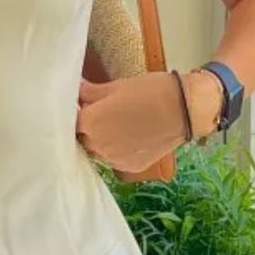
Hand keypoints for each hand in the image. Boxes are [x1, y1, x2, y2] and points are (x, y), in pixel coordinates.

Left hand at [75, 70, 199, 172]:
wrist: (184, 109)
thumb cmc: (149, 92)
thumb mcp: (115, 86)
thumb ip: (89, 92)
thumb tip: (74, 87)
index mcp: (89, 122)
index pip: (70, 120)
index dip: (76, 112)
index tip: (81, 106)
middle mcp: (97, 145)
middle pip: (82, 137)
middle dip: (87, 127)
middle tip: (101, 114)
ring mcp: (113, 159)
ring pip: (97, 150)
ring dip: (100, 140)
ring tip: (117, 125)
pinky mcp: (128, 168)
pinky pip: (114, 160)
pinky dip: (117, 150)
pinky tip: (129, 136)